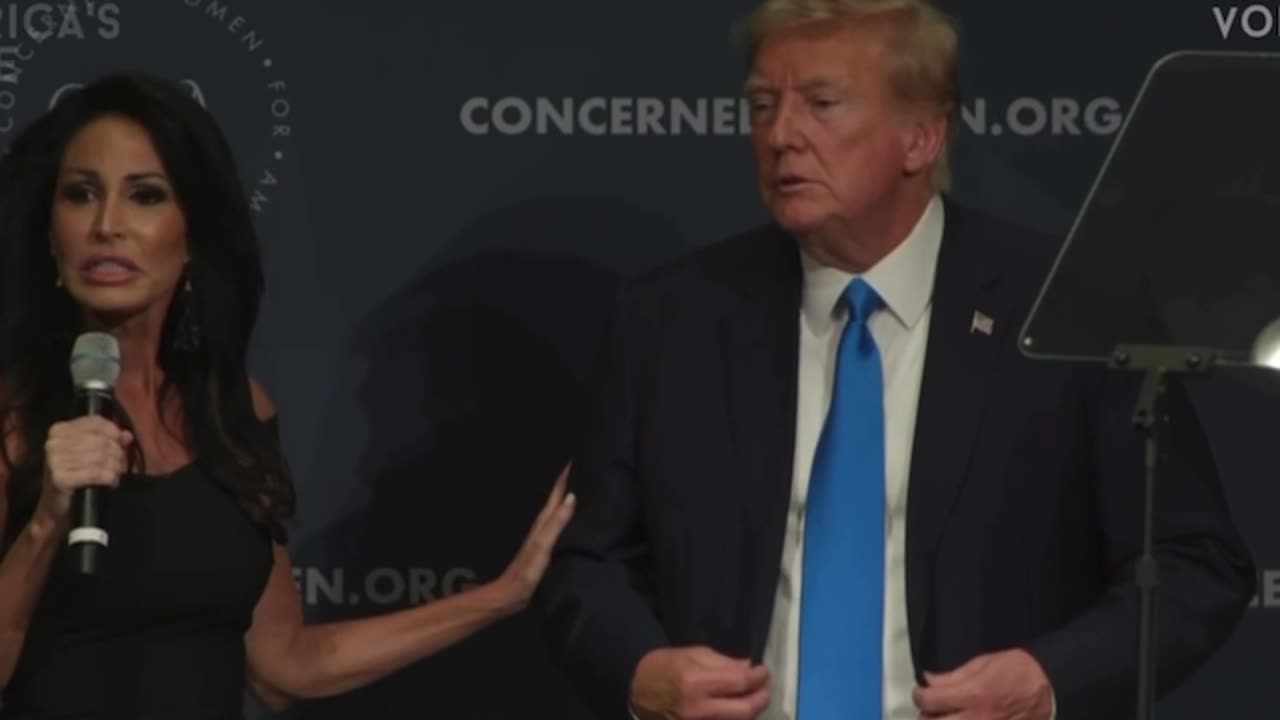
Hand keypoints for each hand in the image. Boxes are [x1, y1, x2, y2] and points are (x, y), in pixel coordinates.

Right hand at [37, 416, 132, 520]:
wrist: (56, 506)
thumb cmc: (75, 476)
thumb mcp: (90, 453)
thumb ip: (109, 440)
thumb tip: (127, 435)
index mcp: (59, 430)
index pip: (95, 422)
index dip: (114, 432)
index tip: (123, 443)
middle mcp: (54, 443)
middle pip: (101, 441)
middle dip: (117, 453)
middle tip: (121, 465)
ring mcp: (54, 460)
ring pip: (101, 457)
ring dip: (115, 467)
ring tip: (116, 474)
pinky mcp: (59, 478)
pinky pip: (95, 473)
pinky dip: (109, 477)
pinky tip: (111, 482)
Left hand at [492, 462, 575, 612]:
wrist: (514, 593)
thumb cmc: (528, 569)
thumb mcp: (544, 545)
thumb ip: (557, 522)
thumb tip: (572, 496)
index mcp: (543, 521)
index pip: (557, 492)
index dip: (566, 475)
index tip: (581, 457)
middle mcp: (544, 524)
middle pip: (559, 498)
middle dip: (571, 482)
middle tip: (589, 467)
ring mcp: (546, 536)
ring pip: (561, 510)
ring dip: (571, 498)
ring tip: (587, 487)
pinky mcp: (548, 547)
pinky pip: (562, 524)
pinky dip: (570, 515)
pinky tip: (578, 518)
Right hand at [630, 646, 769, 719]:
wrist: (636, 691)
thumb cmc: (662, 666)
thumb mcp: (691, 653)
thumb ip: (722, 662)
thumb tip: (748, 667)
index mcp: (696, 682)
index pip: (739, 683)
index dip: (758, 677)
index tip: (764, 671)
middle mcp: (698, 709)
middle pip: (744, 710)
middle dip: (761, 698)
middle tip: (765, 688)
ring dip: (750, 710)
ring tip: (754, 697)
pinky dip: (735, 717)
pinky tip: (738, 707)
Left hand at [913, 649, 1052, 719]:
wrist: (1049, 685)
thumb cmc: (1017, 670)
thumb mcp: (981, 664)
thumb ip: (952, 677)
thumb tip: (929, 680)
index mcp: (972, 695)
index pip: (928, 701)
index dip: (919, 695)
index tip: (922, 692)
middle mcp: (977, 718)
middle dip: (927, 716)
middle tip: (931, 709)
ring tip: (947, 716)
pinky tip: (964, 719)